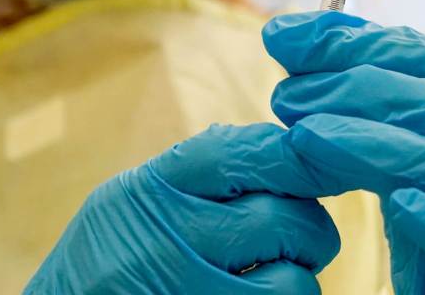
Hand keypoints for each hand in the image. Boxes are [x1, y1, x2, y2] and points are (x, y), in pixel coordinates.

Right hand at [24, 123, 340, 293]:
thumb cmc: (104, 267)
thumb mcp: (129, 205)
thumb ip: (195, 175)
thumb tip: (284, 144)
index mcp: (148, 191)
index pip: (242, 151)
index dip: (296, 153)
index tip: (319, 160)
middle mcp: (166, 240)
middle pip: (282, 215)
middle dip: (308, 223)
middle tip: (298, 234)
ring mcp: (188, 292)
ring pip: (294, 276)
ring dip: (301, 273)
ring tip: (279, 271)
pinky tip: (263, 293)